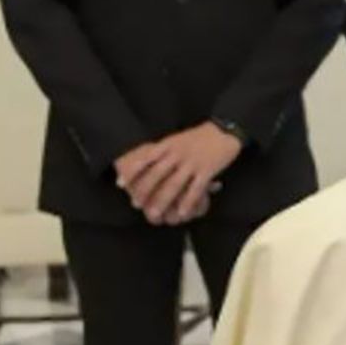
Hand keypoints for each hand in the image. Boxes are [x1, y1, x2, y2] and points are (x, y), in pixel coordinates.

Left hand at [117, 123, 240, 224]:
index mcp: (169, 144)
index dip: (132, 172)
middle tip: (135, 204)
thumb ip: (164, 149)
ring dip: (163, 200)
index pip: (146, 158)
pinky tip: (183, 213)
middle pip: (157, 174)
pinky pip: (196, 189)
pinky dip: (188, 202)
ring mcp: (192, 163)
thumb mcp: (178, 138)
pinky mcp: (207, 171)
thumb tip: (147, 160)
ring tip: (154, 214)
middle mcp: (178, 153)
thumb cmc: (200, 136)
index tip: (120, 184)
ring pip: (174, 184)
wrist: (225, 130)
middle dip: (144, 190)